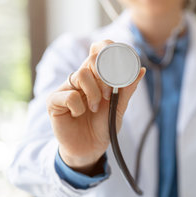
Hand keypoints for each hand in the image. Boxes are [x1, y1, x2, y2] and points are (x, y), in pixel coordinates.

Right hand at [46, 40, 145, 173]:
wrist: (90, 148)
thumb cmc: (104, 125)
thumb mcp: (120, 106)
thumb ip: (128, 89)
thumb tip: (141, 70)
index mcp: (96, 75)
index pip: (99, 48)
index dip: (109, 49)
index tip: (121, 66)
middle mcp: (80, 77)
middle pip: (93, 58)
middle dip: (107, 78)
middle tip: (109, 96)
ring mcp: (66, 88)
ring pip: (81, 74)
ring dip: (94, 93)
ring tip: (95, 108)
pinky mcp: (54, 101)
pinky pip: (69, 95)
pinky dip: (79, 107)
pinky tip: (79, 115)